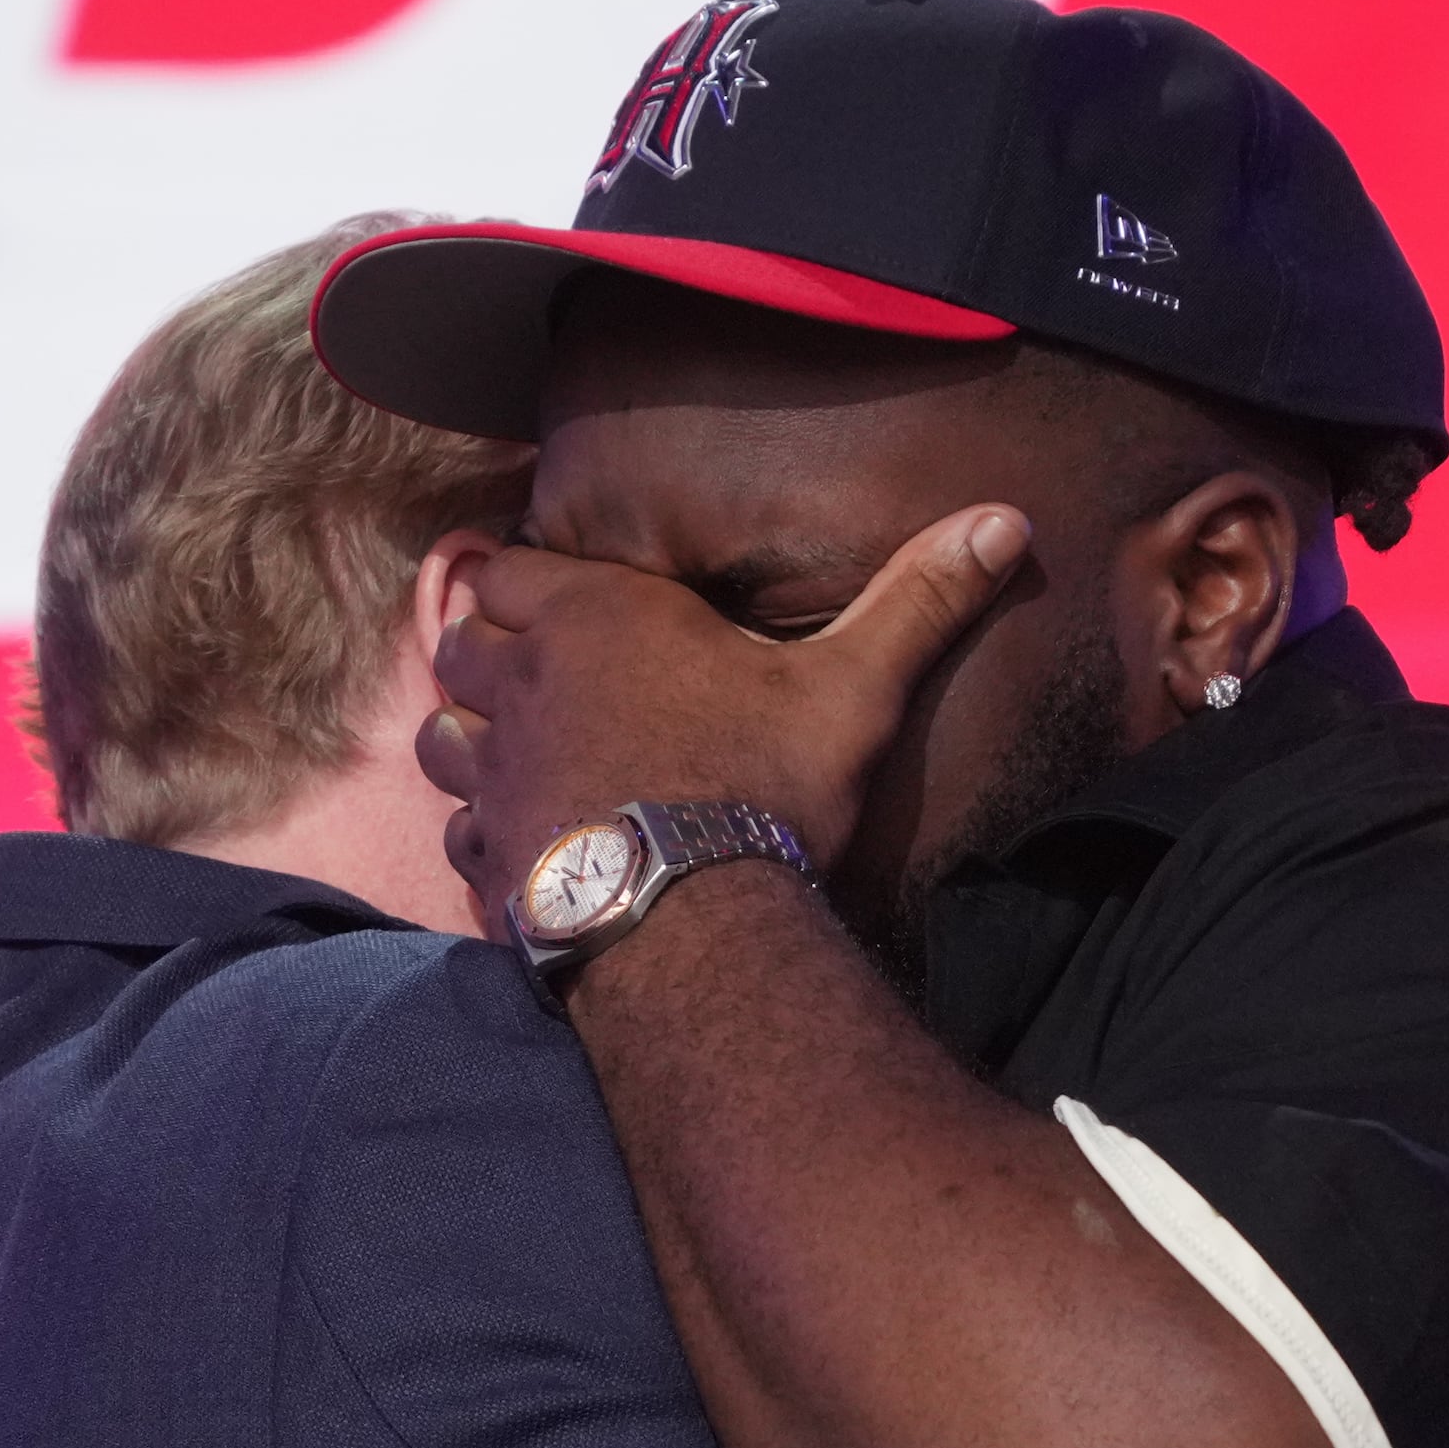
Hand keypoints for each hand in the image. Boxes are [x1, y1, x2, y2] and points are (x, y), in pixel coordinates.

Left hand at [417, 506, 1030, 921]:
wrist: (699, 926)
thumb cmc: (767, 788)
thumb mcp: (854, 688)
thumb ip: (915, 602)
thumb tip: (1006, 521)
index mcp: (592, 618)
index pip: (507, 570)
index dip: (523, 586)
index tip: (556, 608)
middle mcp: (523, 686)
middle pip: (459, 647)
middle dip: (486, 658)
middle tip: (536, 682)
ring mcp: (494, 775)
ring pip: (442, 736)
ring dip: (470, 740)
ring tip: (520, 756)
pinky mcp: (488, 857)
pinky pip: (455, 831)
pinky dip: (479, 831)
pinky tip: (523, 844)